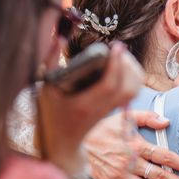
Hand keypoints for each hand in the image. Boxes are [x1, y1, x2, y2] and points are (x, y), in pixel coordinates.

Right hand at [37, 42, 143, 176]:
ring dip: (132, 69)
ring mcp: (111, 109)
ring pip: (134, 90)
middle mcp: (102, 108)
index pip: (108, 85)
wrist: (62, 140)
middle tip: (117, 48)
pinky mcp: (116, 106)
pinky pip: (133, 91)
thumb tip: (59, 38)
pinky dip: (133, 76)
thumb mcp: (45, 87)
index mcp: (84, 104)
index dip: (116, 65)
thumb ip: (50, 62)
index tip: (116, 46)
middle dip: (127, 64)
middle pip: (127, 87)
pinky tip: (122, 65)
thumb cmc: (51, 113)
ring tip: (120, 55)